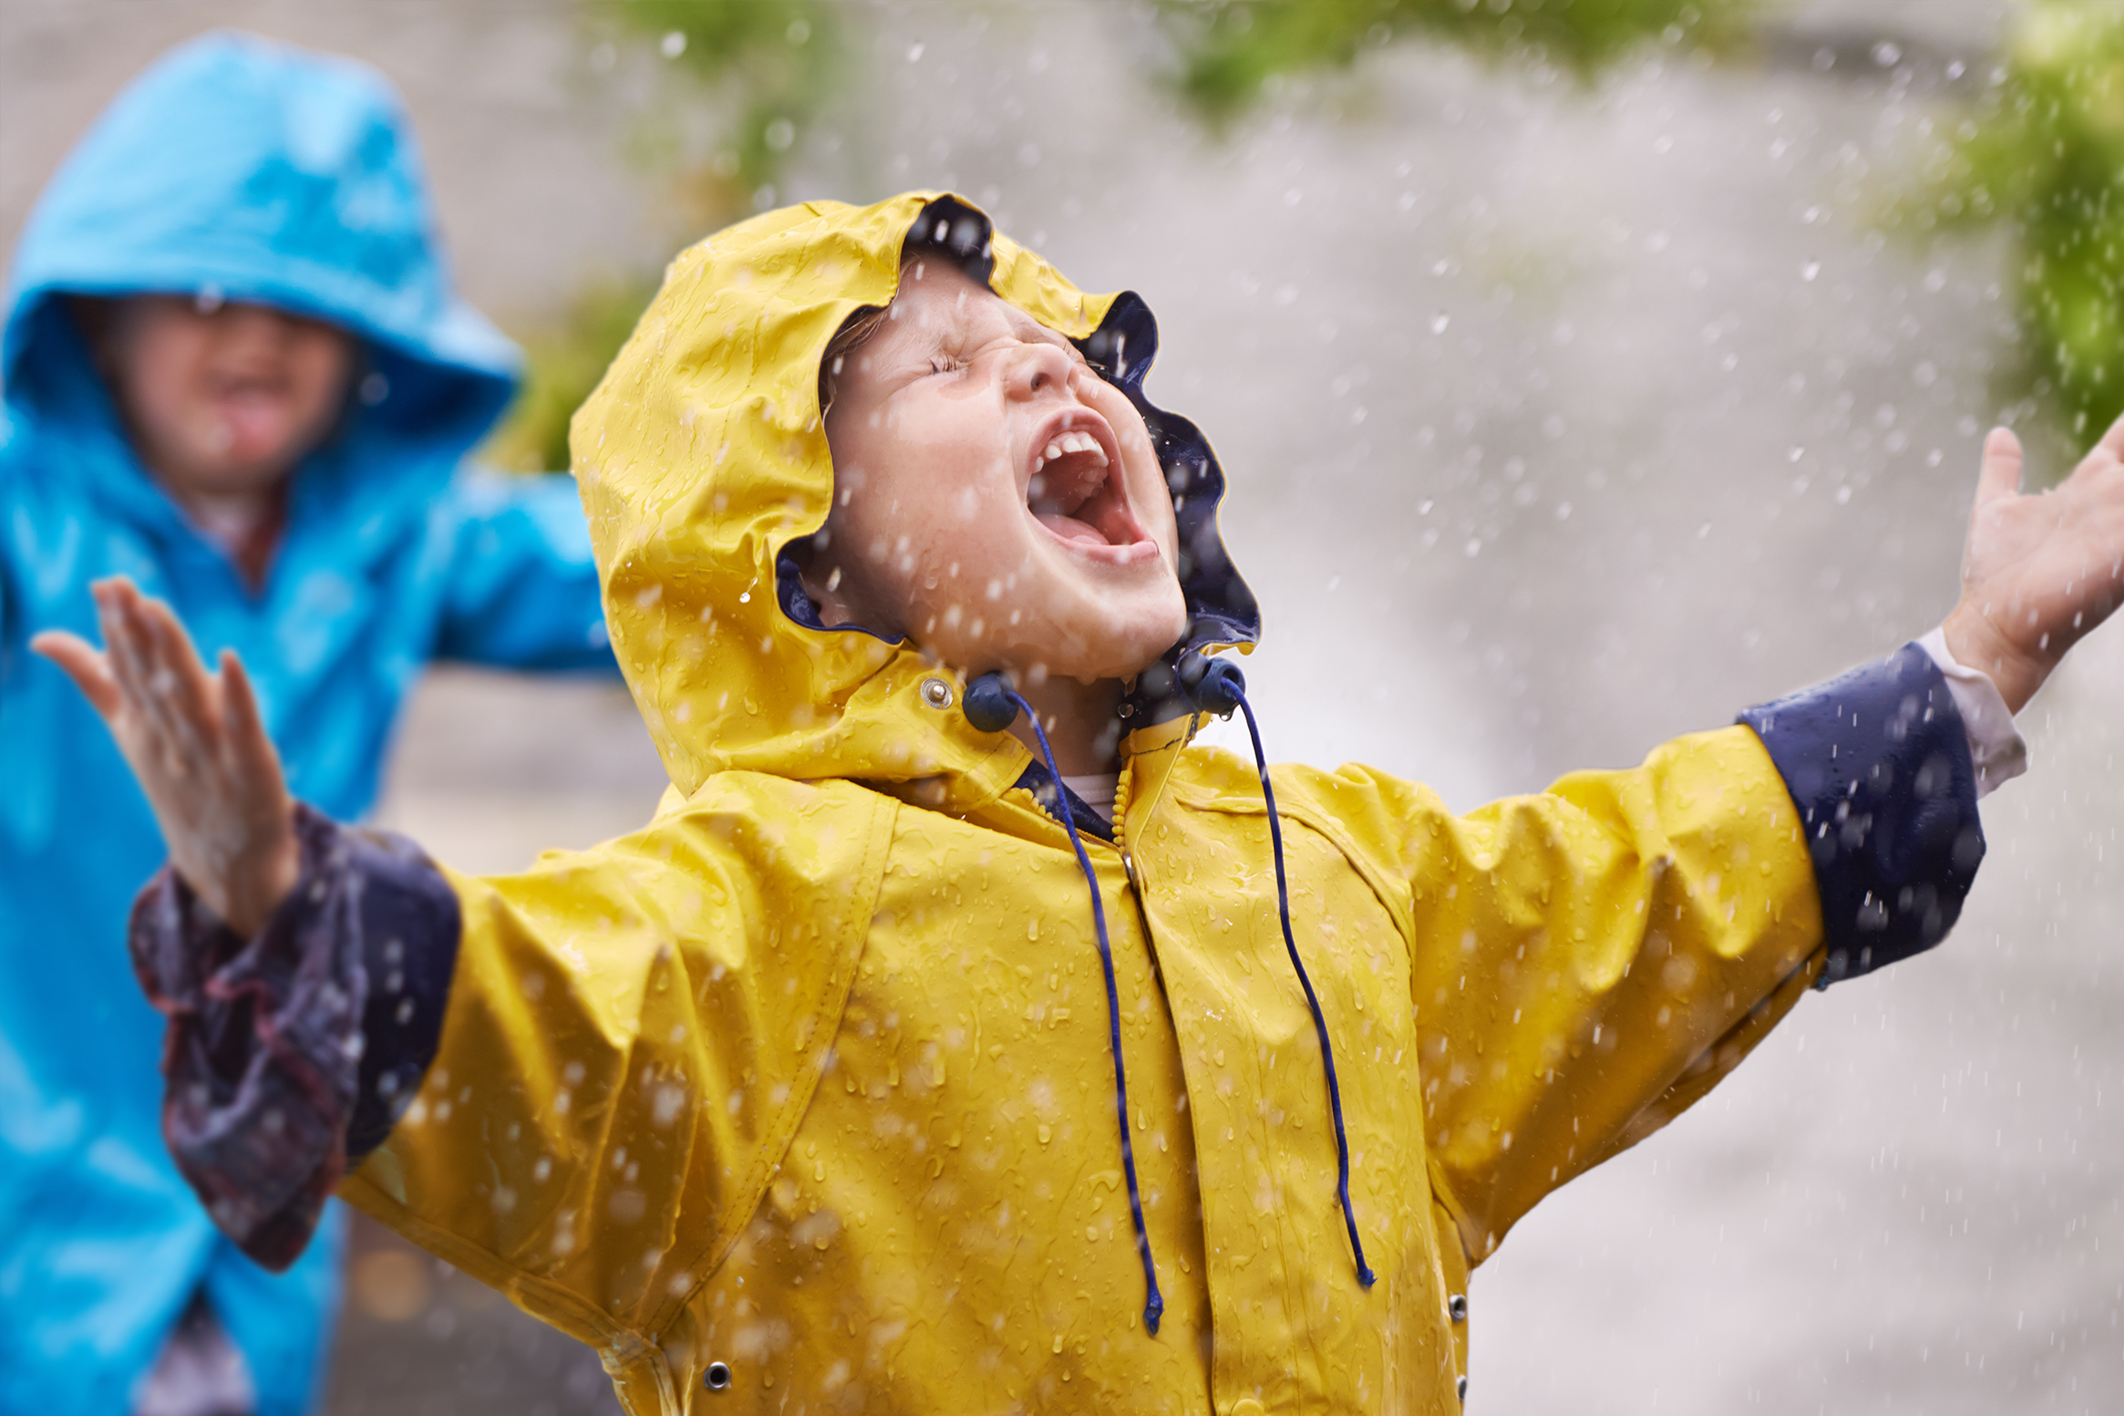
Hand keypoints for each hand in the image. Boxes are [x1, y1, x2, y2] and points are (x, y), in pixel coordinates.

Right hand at [33, 578, 297, 936]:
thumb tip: (43, 638)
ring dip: (172, 655)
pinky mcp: (250, 767)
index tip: (105, 583)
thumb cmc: (179, 781)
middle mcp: (169, 735)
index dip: (116, 627)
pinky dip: (236, 695)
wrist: (225, 859)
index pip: (125, 669)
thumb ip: (95, 679)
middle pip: (150, 678)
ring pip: (186, 698)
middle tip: (121, 586)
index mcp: (142, 723)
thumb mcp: (130, 730)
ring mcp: (209, 752)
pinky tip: (230, 659)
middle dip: (135, 633)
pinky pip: (243, 727)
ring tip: (158, 610)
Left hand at [1942, 421, 2123, 713]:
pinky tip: (2122, 505)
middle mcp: (2110, 503)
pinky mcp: (2122, 557)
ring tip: (2123, 478)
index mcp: (2087, 487)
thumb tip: (2001, 433)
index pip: (2123, 441)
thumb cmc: (1996, 571)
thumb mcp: (1997, 509)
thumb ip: (2003, 470)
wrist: (1998, 623)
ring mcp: (2120, 528)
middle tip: (2123, 457)